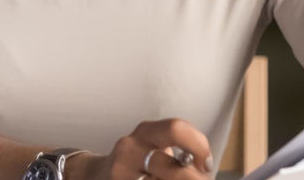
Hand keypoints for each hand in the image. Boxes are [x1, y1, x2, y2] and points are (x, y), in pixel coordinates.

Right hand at [69, 118, 214, 179]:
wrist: (97, 176)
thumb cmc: (137, 163)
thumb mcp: (154, 147)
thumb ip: (178, 152)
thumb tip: (204, 169)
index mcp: (146, 132)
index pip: (176, 129)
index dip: (199, 146)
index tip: (207, 164)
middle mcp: (131, 149)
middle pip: (175, 170)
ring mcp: (122, 172)